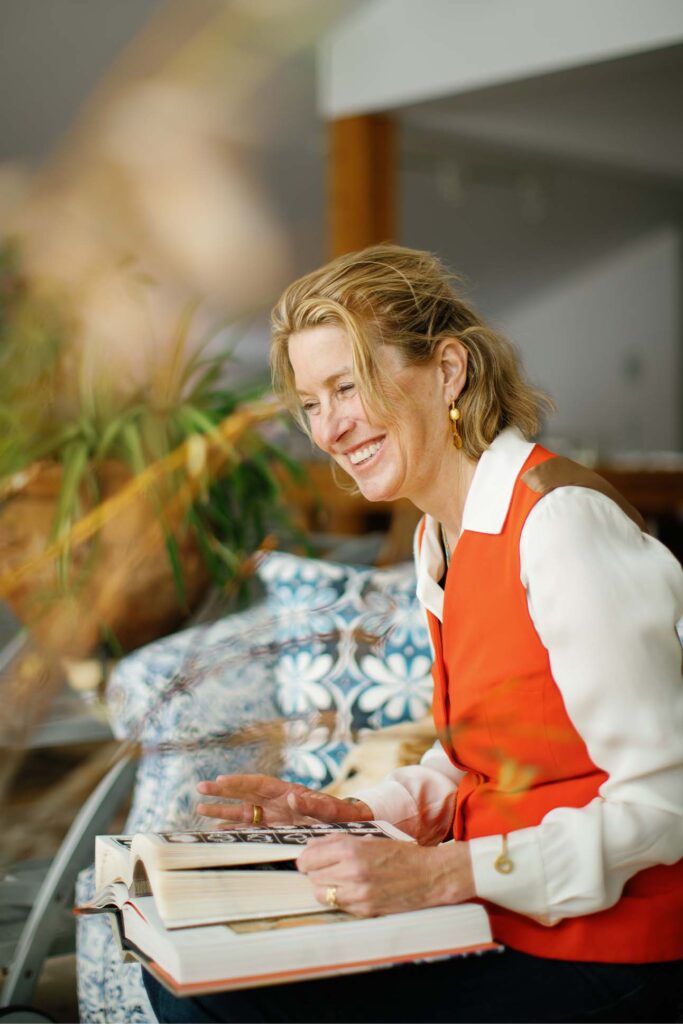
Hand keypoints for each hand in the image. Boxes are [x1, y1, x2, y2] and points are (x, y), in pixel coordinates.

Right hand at [196, 773, 372, 825]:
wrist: (348, 827)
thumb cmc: (340, 815)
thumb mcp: (330, 810)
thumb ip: (313, 805)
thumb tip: (293, 797)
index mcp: (286, 791)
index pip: (258, 784)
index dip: (239, 783)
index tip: (220, 781)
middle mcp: (276, 802)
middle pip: (245, 794)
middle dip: (223, 792)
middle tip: (200, 788)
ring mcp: (273, 816)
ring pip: (242, 812)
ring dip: (222, 811)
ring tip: (199, 809)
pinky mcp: (273, 830)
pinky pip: (250, 830)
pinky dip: (233, 831)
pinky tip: (217, 833)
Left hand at [297, 836, 474, 917]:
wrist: (429, 875)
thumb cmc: (399, 853)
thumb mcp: (367, 837)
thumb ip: (336, 841)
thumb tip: (310, 846)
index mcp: (350, 850)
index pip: (307, 859)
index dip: (306, 859)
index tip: (310, 859)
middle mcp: (350, 872)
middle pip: (312, 877)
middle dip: (317, 872)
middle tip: (329, 867)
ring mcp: (357, 894)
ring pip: (321, 894)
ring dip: (326, 886)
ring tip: (341, 879)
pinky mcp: (364, 910)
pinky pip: (338, 906)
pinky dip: (341, 898)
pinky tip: (354, 889)